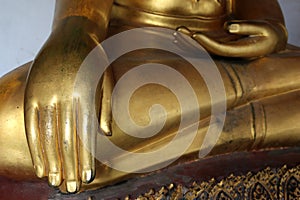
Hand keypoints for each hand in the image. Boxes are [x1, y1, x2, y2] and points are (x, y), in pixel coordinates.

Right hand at [24, 17, 112, 192]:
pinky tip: (41, 165)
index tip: (90, 177)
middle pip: (67, 138)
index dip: (88, 157)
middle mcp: (64, 94)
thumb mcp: (107, 78)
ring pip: (47, 135)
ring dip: (53, 162)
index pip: (86, 132)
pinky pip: (32, 125)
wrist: (72, 32)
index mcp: (85, 91)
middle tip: (75, 188)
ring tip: (58, 183)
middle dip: (71, 166)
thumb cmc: (94, 59)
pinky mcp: (31, 92)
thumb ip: (106, 107)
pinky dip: (36, 148)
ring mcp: (45, 93)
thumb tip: (105, 135)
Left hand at [178, 20, 286, 57]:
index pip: (219, 49)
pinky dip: (196, 37)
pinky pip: (206, 42)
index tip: (195, 35)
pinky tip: (185, 32)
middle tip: (179, 32)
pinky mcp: (222, 44)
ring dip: (191, 39)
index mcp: (238, 52)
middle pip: (207, 49)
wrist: (271, 43)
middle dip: (193, 42)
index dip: (206, 43)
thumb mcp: (263, 29)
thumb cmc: (268, 35)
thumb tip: (228, 26)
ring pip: (204, 46)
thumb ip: (246, 27)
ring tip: (178, 30)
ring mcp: (224, 49)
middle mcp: (228, 53)